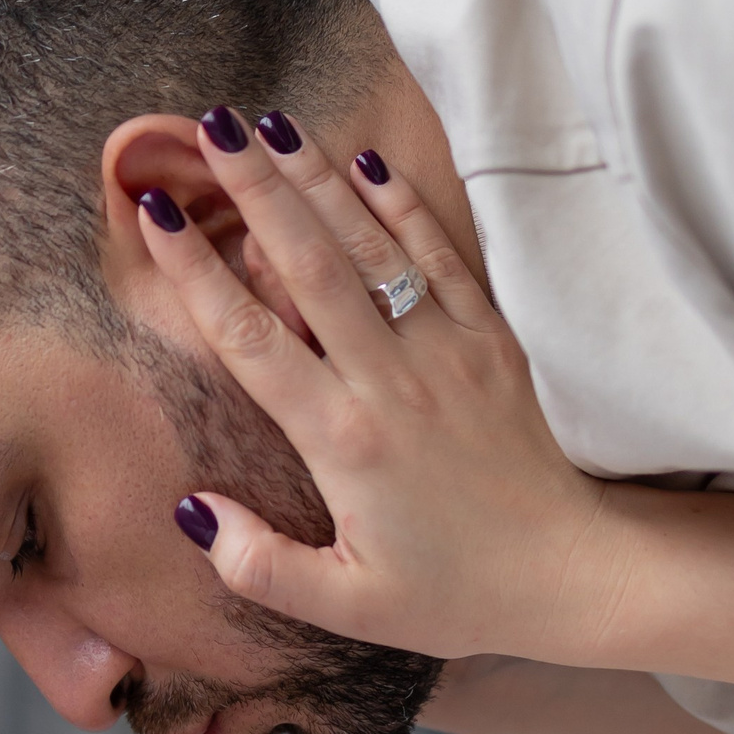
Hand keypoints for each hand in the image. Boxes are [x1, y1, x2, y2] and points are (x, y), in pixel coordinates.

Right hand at [134, 111, 625, 664]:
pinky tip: (367, 163)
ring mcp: (447, 352)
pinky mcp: (493, 342)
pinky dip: (404, 206)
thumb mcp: (346, 608)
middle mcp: (391, 381)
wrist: (577, 574)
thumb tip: (191, 510)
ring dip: (318, 180)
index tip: (156, 214)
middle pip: (308, 264)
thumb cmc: (458, 597)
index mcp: (343, 441)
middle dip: (254, 188)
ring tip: (270, 125)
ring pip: (371, 246)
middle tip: (209, 129)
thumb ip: (258, 564)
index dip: (198, 271)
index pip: (251, 338)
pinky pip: (442, 258)